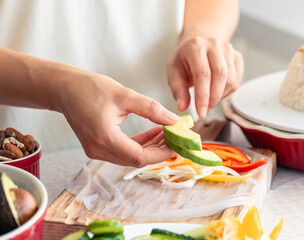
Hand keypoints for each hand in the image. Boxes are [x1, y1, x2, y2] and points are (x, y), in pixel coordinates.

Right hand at [56, 71, 177, 166]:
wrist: (64, 88)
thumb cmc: (90, 88)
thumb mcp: (125, 95)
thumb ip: (151, 109)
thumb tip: (173, 120)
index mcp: (105, 138)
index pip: (139, 157)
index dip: (161, 154)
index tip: (176, 145)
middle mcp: (99, 150)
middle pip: (136, 159)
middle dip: (158, 150)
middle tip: (175, 137)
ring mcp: (96, 150)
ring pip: (130, 156)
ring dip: (150, 147)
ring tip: (166, 132)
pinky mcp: (96, 146)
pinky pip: (122, 151)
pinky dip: (138, 144)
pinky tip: (152, 132)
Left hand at [167, 37, 243, 117]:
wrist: (195, 48)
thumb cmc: (183, 61)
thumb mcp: (174, 74)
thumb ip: (178, 91)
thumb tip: (183, 107)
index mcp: (195, 46)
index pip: (203, 73)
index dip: (203, 95)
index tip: (201, 112)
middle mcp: (214, 44)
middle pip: (220, 75)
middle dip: (213, 98)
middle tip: (205, 111)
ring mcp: (227, 49)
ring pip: (231, 79)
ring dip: (220, 96)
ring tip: (208, 100)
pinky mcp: (236, 56)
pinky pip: (237, 80)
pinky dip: (228, 92)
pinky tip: (217, 92)